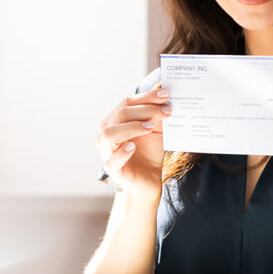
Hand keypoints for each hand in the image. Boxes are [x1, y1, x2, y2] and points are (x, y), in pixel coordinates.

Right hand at [96, 86, 170, 204]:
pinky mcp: (112, 169)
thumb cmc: (150, 151)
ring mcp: (107, 151)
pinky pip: (112, 160)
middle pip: (121, 114)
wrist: (150, 179)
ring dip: (132, 127)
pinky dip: (122, 152)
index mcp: (115, 120)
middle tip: (166, 111)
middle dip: (145, 110)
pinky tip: (132, 147)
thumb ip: (156, 114)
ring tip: (151, 127)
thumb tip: (164, 95)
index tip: (165, 94)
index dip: (146, 97)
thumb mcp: (156, 129)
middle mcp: (107, 133)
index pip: (127, 103)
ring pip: (110, 133)